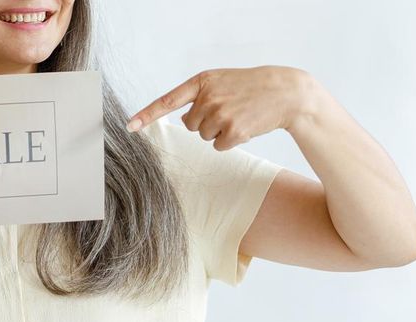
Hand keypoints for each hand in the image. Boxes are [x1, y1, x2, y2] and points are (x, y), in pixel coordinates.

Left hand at [125, 65, 334, 150]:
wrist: (286, 92)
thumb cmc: (251, 87)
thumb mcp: (222, 81)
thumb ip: (200, 95)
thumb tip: (185, 122)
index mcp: (202, 82)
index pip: (167, 101)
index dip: (147, 115)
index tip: (129, 126)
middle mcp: (207, 97)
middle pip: (189, 125)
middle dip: (205, 122)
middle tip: (228, 110)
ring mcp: (220, 114)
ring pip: (203, 136)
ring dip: (219, 131)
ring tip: (238, 116)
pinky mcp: (233, 131)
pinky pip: (218, 146)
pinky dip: (230, 141)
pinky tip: (245, 126)